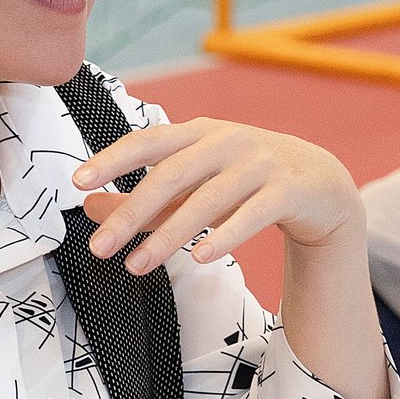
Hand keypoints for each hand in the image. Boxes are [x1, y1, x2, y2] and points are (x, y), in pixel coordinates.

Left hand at [74, 118, 364, 275]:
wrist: (321, 185)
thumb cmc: (247, 183)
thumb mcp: (194, 186)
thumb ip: (147, 199)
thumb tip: (91, 208)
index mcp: (199, 133)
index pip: (148, 141)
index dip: (113, 159)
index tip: (78, 181)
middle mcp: (228, 141)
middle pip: (172, 175)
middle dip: (132, 211)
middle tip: (101, 247)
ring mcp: (260, 164)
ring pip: (208, 200)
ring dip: (170, 235)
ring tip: (138, 266)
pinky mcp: (288, 191)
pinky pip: (253, 215)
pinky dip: (226, 235)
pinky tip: (202, 257)